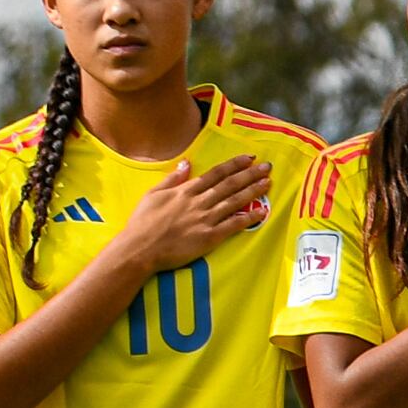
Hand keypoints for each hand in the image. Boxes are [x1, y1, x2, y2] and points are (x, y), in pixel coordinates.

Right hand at [110, 155, 271, 271]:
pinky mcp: (210, 237)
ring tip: (268, 182)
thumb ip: (172, 178)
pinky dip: (249, 217)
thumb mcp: (152, 194)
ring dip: (253, 191)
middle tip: (267, 166)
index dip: (234, 165)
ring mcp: (206, 219)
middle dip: (250, 174)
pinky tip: (263, 211)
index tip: (249, 158)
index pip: (215, 174)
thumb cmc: (142, 223)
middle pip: (229, 184)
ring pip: (235, 201)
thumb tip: (187, 162)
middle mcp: (199, 202)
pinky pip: (234, 224)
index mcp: (185, 191)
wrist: (139, 249)